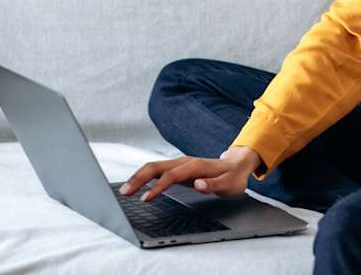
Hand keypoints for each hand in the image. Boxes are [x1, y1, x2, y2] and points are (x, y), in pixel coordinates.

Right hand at [119, 147, 259, 201]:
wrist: (236, 165)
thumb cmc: (232, 177)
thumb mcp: (229, 185)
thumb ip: (214, 185)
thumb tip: (198, 185)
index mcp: (195, 166)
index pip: (171, 175)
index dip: (157, 187)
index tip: (145, 199)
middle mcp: (184, 162)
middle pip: (156, 167)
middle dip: (138, 178)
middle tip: (124, 192)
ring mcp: (179, 164)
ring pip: (153, 167)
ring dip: (137, 177)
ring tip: (124, 190)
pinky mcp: (177, 168)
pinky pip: (156, 170)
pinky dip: (143, 176)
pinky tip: (135, 185)